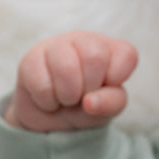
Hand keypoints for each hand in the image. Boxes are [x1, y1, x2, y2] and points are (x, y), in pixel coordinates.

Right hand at [5, 31, 138, 131]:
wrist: (51, 117)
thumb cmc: (88, 106)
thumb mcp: (108, 108)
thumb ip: (111, 103)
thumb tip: (89, 102)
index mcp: (113, 50)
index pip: (127, 54)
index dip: (117, 78)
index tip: (106, 87)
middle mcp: (87, 40)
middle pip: (96, 56)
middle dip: (89, 87)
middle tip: (83, 95)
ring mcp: (57, 45)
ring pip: (66, 67)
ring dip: (67, 95)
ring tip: (66, 98)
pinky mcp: (32, 58)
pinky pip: (41, 82)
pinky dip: (47, 100)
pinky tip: (48, 97)